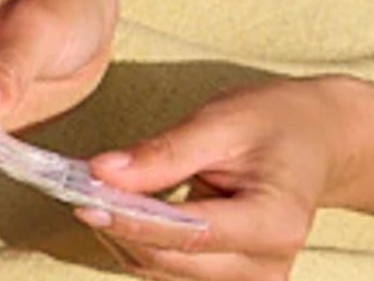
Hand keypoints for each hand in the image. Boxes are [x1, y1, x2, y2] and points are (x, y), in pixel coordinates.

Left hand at [77, 77, 370, 279]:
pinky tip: (116, 207)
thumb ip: (163, 153)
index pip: (189, 234)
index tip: (83, 197)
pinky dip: (138, 240)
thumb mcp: (220, 122)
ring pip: (163, 271)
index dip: (132, 219)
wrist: (314, 141)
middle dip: (118, 226)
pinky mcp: (231, 275)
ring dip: (122, 235)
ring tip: (91, 192)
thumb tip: (101, 172)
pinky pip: (171, 268)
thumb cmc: (274, 122)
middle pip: (171, 261)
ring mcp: (250, 276)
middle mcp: (265, 264)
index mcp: (274, 223)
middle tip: (72, 187)